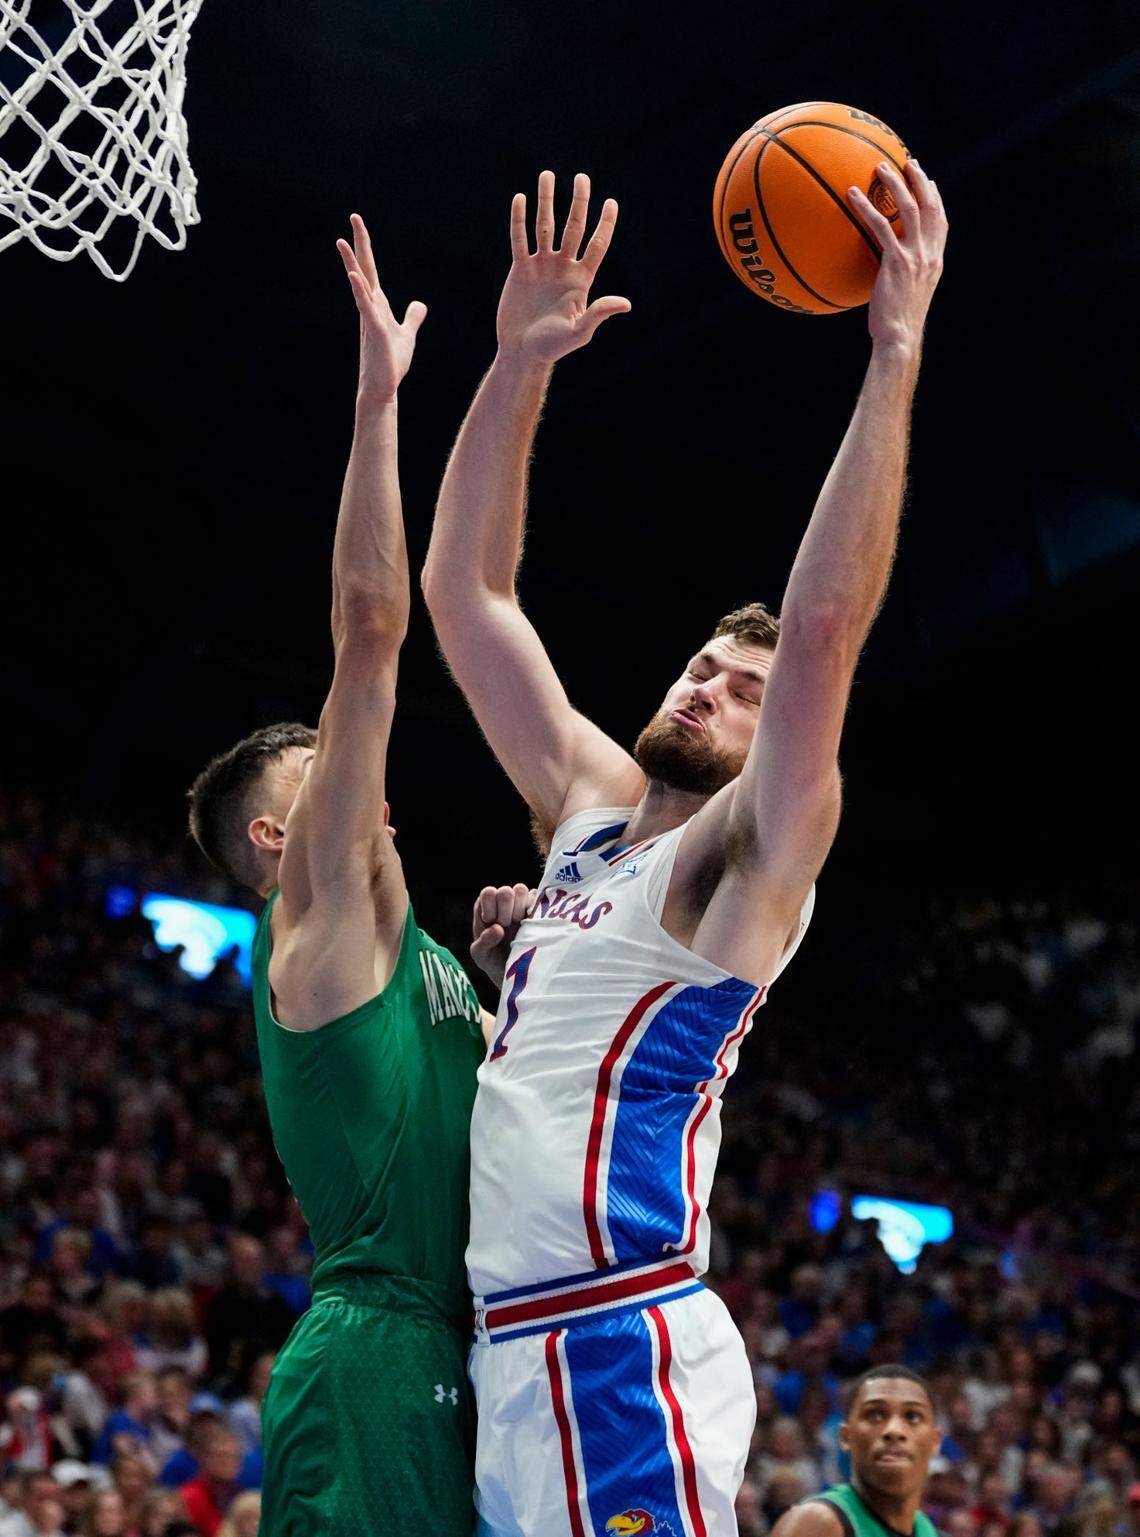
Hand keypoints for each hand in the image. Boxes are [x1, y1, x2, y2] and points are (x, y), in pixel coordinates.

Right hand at [337, 214, 426, 403]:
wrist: (382, 388)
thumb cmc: (391, 363)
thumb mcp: (406, 334)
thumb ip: (412, 317)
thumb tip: (419, 304)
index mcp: (378, 304)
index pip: (370, 269)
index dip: (365, 247)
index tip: (358, 224)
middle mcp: (370, 307)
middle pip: (363, 268)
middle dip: (359, 243)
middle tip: (353, 217)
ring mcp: (370, 318)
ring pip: (359, 284)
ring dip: (351, 263)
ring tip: (342, 241)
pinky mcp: (373, 331)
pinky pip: (365, 307)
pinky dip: (360, 291)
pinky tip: (355, 276)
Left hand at [469, 883, 533, 987]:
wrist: (513, 972)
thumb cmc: (492, 960)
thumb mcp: (481, 955)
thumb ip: (484, 942)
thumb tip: (497, 928)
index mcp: (486, 907)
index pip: (488, 893)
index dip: (490, 907)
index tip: (492, 923)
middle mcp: (502, 902)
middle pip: (506, 891)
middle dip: (505, 909)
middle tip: (507, 925)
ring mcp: (521, 904)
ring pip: (521, 890)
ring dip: (520, 907)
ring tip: (519, 924)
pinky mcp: (537, 909)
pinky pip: (539, 899)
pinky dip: (534, 910)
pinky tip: (531, 924)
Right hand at [497, 170, 629, 366]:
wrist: (522, 352)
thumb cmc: (553, 347)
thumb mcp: (580, 332)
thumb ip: (599, 313)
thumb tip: (626, 303)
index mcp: (582, 279)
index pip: (597, 245)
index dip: (605, 224)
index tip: (611, 202)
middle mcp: (563, 267)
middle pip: (573, 228)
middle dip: (578, 203)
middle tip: (582, 177)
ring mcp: (542, 266)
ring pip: (545, 226)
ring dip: (546, 201)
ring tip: (547, 175)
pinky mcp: (520, 269)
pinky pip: (520, 240)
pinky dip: (519, 220)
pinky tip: (520, 199)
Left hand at [847, 159, 946, 353]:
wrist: (900, 338)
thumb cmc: (897, 325)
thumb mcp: (906, 296)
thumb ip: (902, 276)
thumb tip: (884, 269)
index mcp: (935, 261)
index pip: (941, 221)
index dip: (935, 198)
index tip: (926, 181)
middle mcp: (930, 254)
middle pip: (930, 206)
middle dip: (920, 180)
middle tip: (907, 161)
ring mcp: (916, 257)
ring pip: (910, 208)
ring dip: (895, 183)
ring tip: (879, 167)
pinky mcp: (897, 262)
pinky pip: (881, 227)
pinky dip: (867, 208)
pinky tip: (851, 196)